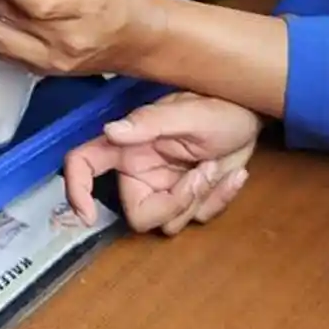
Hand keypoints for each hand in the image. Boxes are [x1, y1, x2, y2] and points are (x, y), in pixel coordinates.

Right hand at [63, 92, 258, 233]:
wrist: (251, 116)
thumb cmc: (218, 106)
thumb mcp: (188, 113)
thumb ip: (149, 123)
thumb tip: (111, 131)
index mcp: (129, 147)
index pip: (84, 164)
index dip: (76, 190)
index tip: (87, 216)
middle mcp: (141, 170)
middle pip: (137, 213)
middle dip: (174, 204)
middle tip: (201, 177)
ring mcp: (165, 187)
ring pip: (170, 222)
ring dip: (199, 199)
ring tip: (216, 167)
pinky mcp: (189, 198)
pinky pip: (197, 218)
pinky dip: (219, 199)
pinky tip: (232, 174)